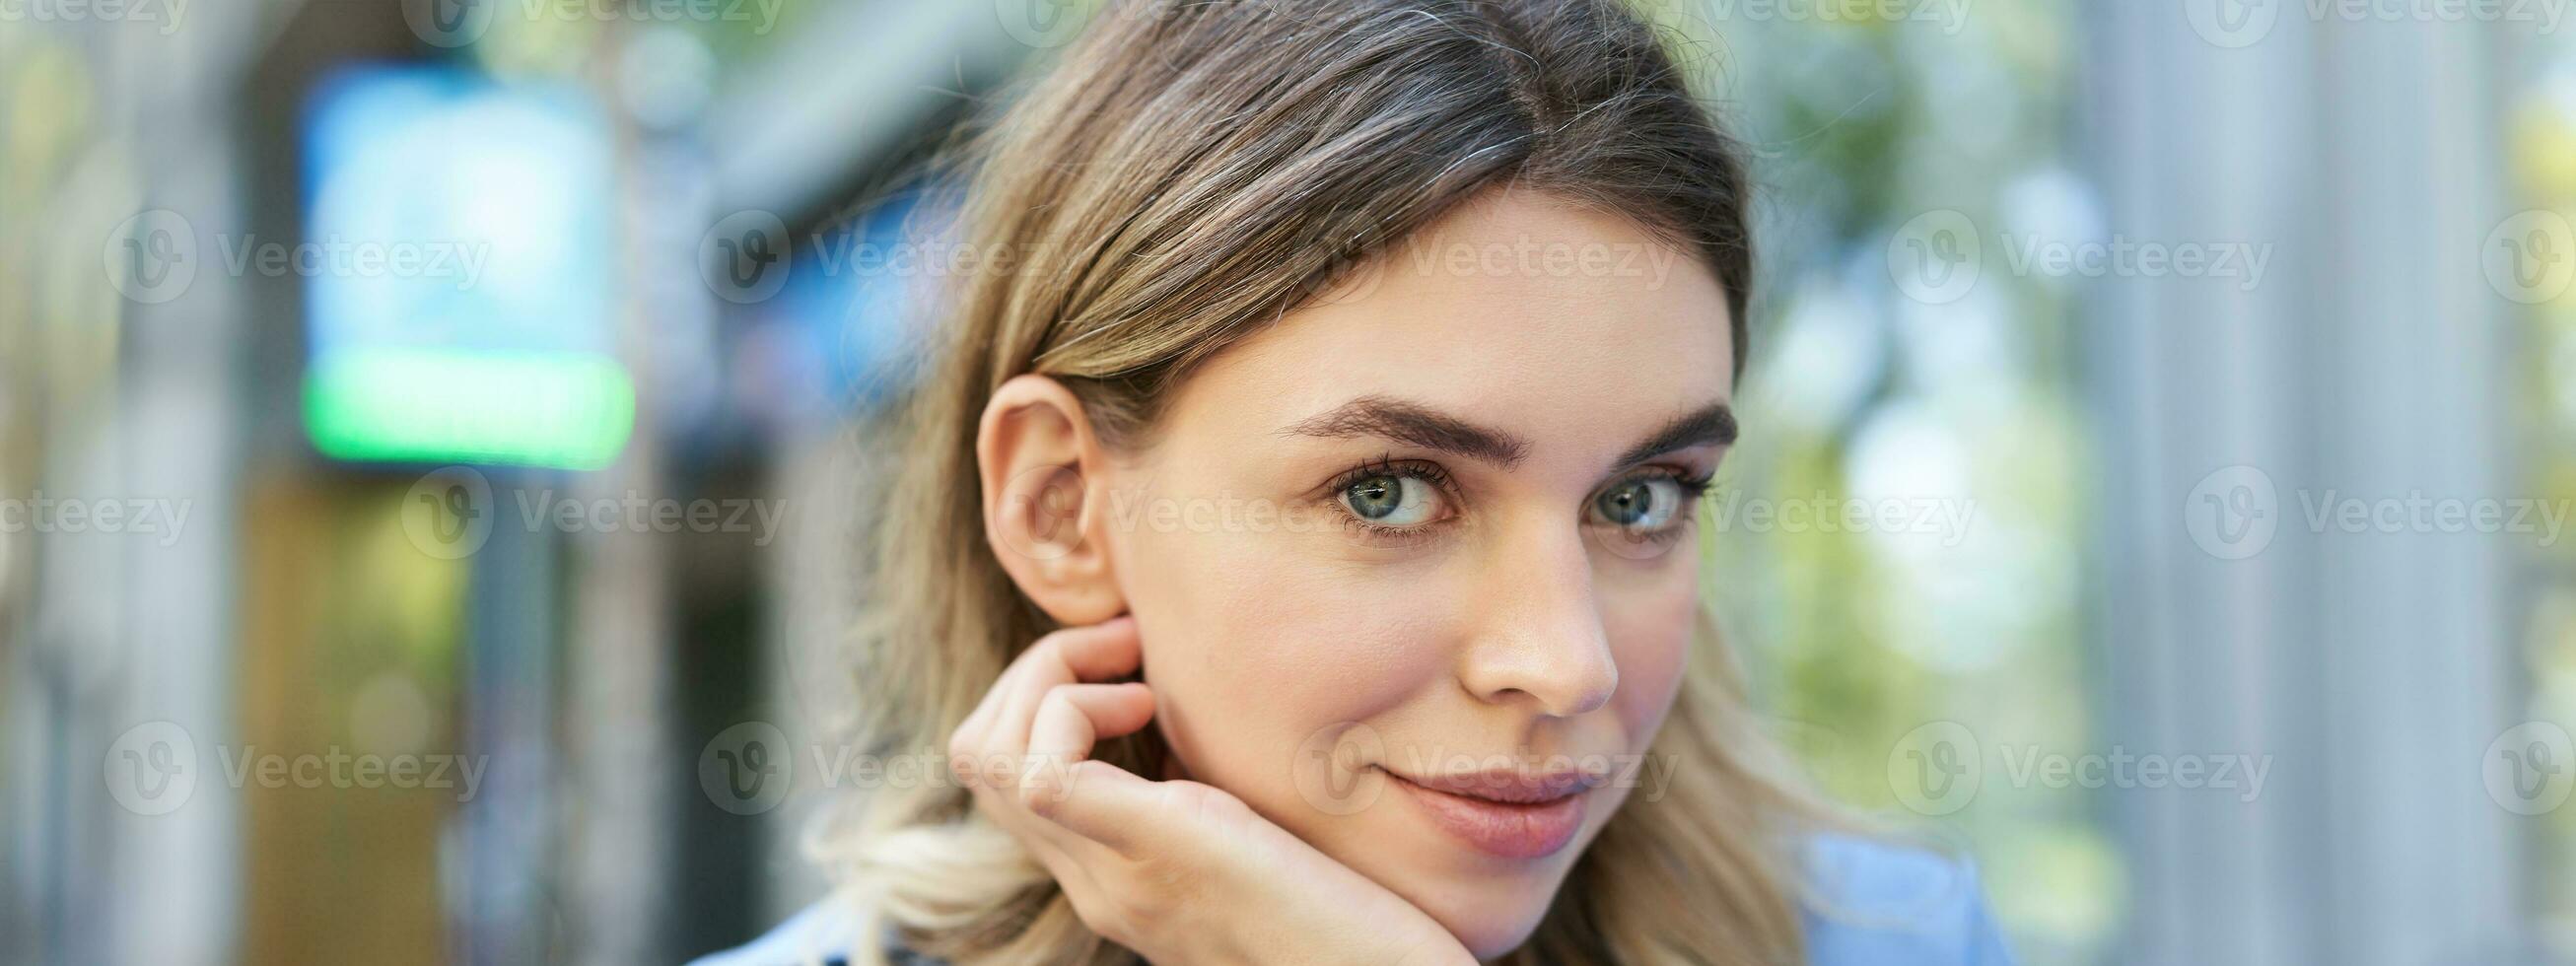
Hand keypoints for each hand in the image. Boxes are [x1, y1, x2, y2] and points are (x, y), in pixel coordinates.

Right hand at [948, 616, 1477, 965]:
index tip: (1130, 669)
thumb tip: (1181, 741)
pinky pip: (1046, 768)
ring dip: (1049, 678)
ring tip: (1136, 672)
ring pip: (988, 754)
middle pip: (978, 757)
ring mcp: (1114, 874)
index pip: (1005, 778)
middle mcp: (1096, 882)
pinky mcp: (1156, 849)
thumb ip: (1200, 809)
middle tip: (1123, 648)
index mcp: (1116, 877)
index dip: (1042, 700)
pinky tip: (1149, 703)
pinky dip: (1077, 707)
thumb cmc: (1354, 921)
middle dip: (1033, 673)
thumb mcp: (1254, 848)